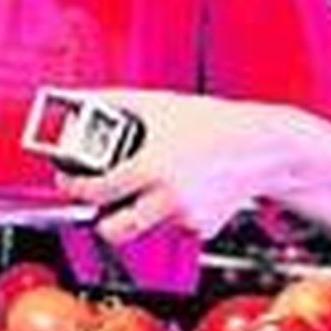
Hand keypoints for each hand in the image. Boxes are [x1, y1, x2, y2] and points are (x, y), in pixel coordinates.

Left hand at [56, 90, 290, 244]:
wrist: (262, 144)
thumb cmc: (212, 122)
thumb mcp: (156, 104)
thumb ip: (112, 103)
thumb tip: (77, 99)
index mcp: (151, 168)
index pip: (94, 191)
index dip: (73, 187)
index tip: (68, 181)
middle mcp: (167, 198)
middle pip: (113, 231)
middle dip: (101, 221)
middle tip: (101, 203)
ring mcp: (186, 216)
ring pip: (144, 229)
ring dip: (138, 214)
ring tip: (148, 188)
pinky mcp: (202, 227)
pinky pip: (173, 228)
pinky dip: (171, 214)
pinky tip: (182, 190)